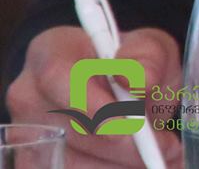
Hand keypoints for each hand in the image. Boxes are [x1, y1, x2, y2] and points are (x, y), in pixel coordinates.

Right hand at [7, 24, 183, 166]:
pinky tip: (133, 165)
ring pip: (69, 161)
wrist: (121, 90)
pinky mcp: (35, 160)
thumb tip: (139, 80)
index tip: (132, 124)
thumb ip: (149, 58)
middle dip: (122, 145)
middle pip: (69, 127)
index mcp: (51, 51)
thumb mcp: (150, 49)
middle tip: (164, 149)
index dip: (91, 102)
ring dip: (118, 165)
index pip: (58, 75)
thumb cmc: (131, 65)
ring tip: (156, 158)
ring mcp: (28, 132)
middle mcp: (29, 93)